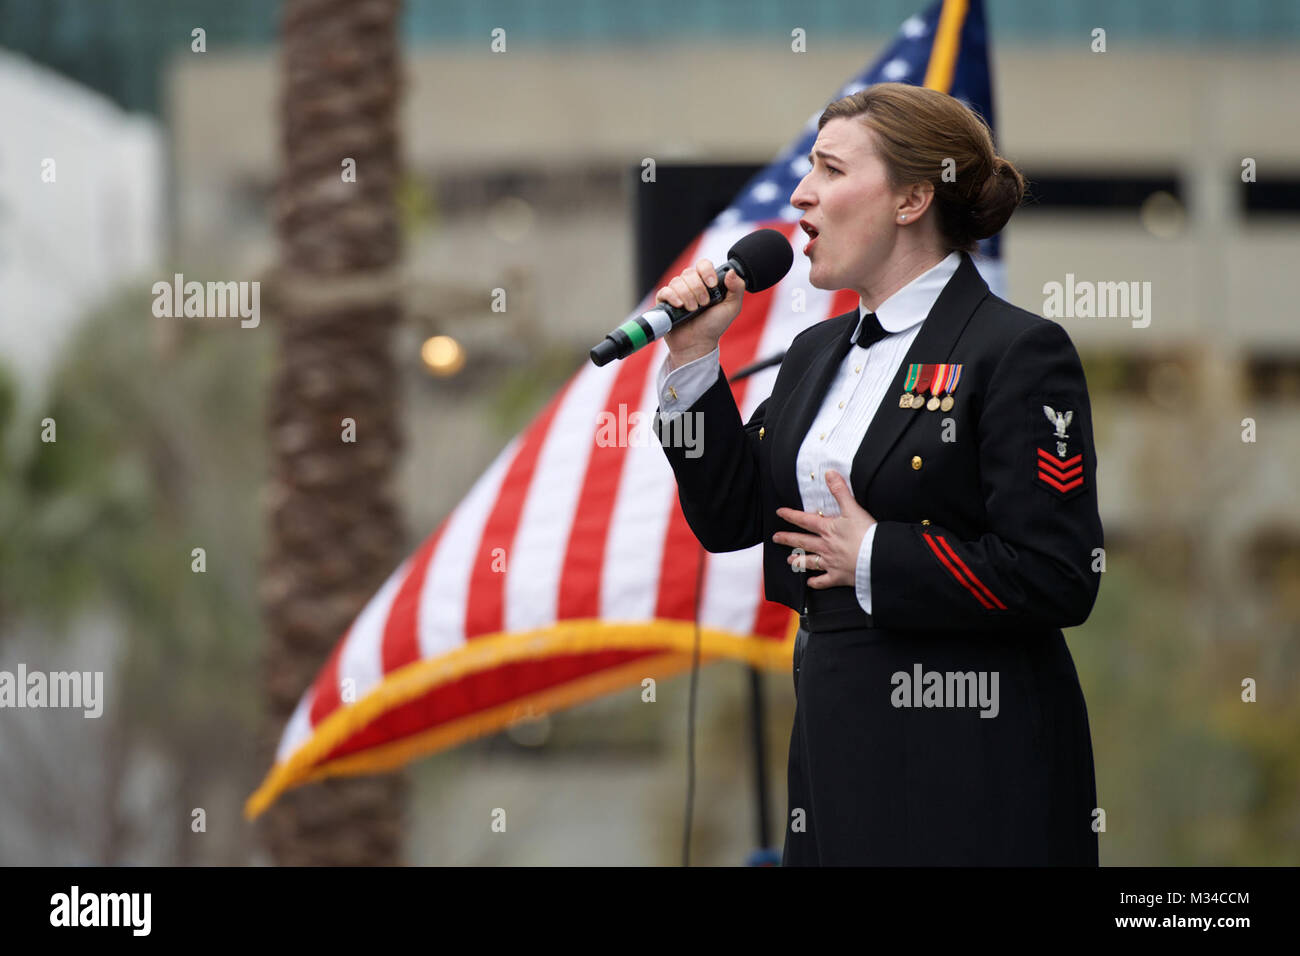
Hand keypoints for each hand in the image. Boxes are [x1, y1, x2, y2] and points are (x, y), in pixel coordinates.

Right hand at [658, 258, 745, 367]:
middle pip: (689, 273)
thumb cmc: (714, 326)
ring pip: (677, 281)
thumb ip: (737, 288)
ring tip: (693, 310)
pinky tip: (680, 306)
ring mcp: (677, 293)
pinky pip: (664, 291)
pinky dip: (672, 297)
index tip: (712, 285)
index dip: (706, 271)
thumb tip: (732, 271)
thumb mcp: (732, 308)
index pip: (703, 264)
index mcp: (706, 282)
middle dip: (698, 289)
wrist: (698, 344)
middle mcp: (691, 284)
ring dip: (687, 296)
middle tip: (704, 304)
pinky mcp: (665, 302)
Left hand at [773, 471, 876, 589]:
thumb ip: (840, 491)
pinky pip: (824, 581)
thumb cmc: (866, 533)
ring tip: (789, 560)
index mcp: (828, 529)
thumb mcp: (853, 508)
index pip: (804, 520)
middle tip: (776, 538)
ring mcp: (831, 563)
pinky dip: (816, 583)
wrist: (876, 557)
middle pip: (802, 541)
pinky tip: (810, 583)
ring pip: (809, 561)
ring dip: (798, 560)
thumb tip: (829, 473)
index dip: (791, 515)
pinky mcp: (839, 577)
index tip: (779, 513)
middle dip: (787, 539)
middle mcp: (825, 546)